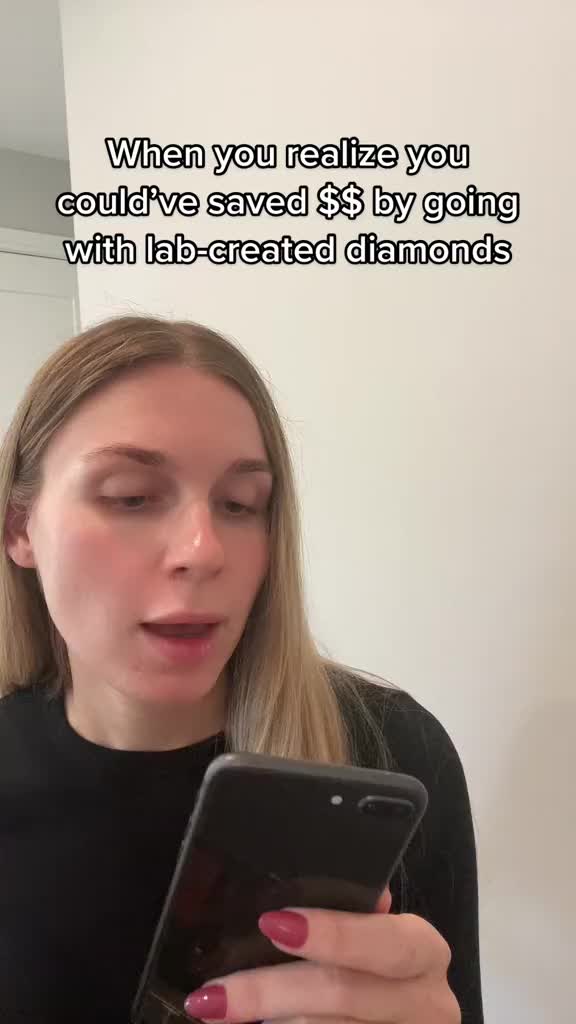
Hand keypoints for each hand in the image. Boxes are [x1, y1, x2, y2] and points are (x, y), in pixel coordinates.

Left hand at [183, 889, 460, 1022]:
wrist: (390, 1021)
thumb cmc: (380, 973)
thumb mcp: (376, 940)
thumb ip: (351, 919)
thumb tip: (301, 905)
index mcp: (425, 953)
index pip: (387, 941)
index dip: (335, 934)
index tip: (274, 924)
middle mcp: (429, 1004)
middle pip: (345, 994)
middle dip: (270, 992)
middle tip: (213, 993)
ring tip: (218, 1011)